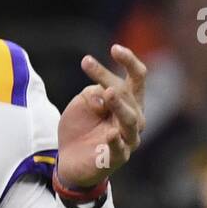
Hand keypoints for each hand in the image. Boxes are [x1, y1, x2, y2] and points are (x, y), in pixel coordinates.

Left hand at [56, 44, 146, 187]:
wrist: (69, 159)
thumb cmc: (81, 127)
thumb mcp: (83, 103)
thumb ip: (93, 94)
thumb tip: (103, 95)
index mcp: (128, 101)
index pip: (137, 77)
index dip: (129, 61)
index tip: (114, 48)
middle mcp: (134, 117)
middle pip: (127, 94)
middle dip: (109, 79)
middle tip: (89, 65)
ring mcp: (128, 138)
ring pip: (131, 120)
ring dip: (120, 105)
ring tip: (108, 93)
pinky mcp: (118, 157)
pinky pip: (120, 149)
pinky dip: (116, 142)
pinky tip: (111, 134)